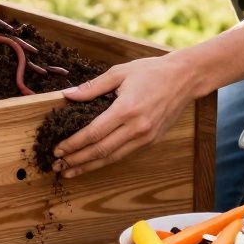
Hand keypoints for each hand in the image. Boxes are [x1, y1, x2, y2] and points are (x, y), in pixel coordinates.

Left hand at [53, 53, 204, 178]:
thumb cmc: (151, 71)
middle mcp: (137, 127)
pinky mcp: (152, 141)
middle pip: (101, 150)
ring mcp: (146, 137)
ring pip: (113, 157)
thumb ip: (92, 87)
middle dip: (77, 160)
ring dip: (90, 166)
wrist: (185, 78)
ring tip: (71, 171)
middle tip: (58, 166)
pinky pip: (125, 154)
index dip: (73, 144)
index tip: (58, 149)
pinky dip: (106, 160)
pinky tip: (93, 162)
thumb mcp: (119, 73)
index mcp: (126, 109)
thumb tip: (68, 95)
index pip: (93, 133)